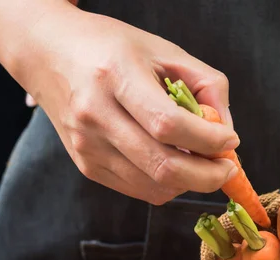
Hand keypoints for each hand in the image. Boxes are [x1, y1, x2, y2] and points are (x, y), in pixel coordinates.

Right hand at [21, 4, 238, 204]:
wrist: (49, 53)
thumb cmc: (114, 49)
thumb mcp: (166, 51)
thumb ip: (208, 85)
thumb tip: (227, 131)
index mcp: (115, 76)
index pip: (169, 125)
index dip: (209, 141)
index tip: (230, 141)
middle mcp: (95, 115)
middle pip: (164, 167)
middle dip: (208, 176)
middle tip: (227, 168)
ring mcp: (88, 146)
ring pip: (155, 188)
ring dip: (190, 183)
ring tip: (202, 164)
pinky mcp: (87, 166)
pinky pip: (141, 191)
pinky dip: (168, 185)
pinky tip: (175, 164)